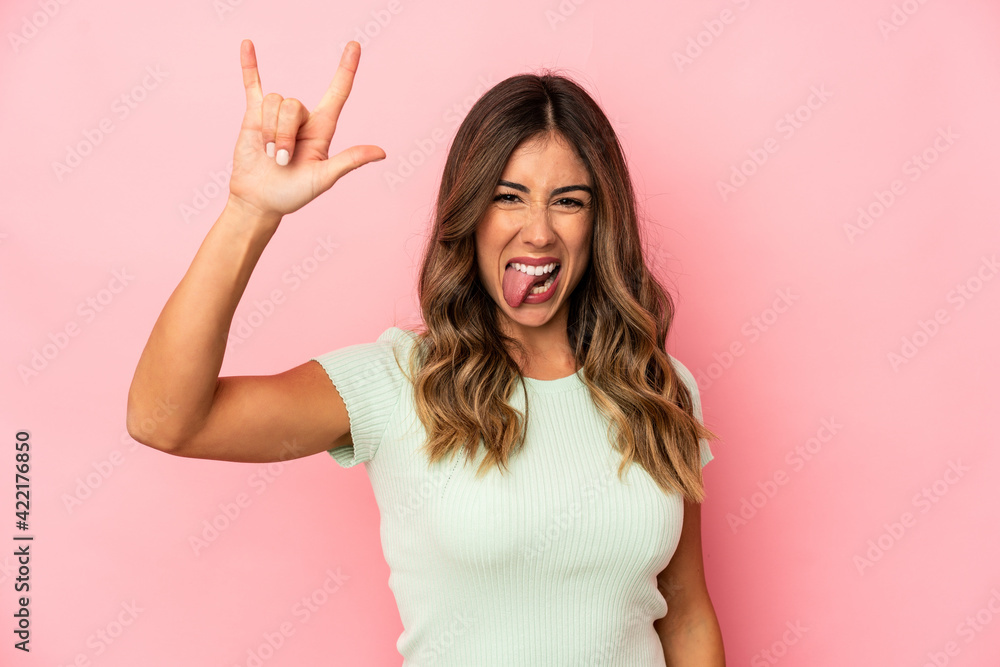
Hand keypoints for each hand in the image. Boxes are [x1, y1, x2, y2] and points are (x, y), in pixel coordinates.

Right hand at [228, 39, 385, 219]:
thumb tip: (381, 153)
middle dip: (283, 134)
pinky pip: (253, 85)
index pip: (338, 93)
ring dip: (268, 131)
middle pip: (293, 105)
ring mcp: (277, 116)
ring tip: (267, 154)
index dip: (346, 69)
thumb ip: (349, 161)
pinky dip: (250, 66)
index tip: (354, 46)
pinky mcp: (254, 115)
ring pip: (274, 102)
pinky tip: (248, 45)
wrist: (259, 201)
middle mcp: (302, 119)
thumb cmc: (293, 194)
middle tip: (280, 160)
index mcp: (322, 130)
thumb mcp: (323, 179)